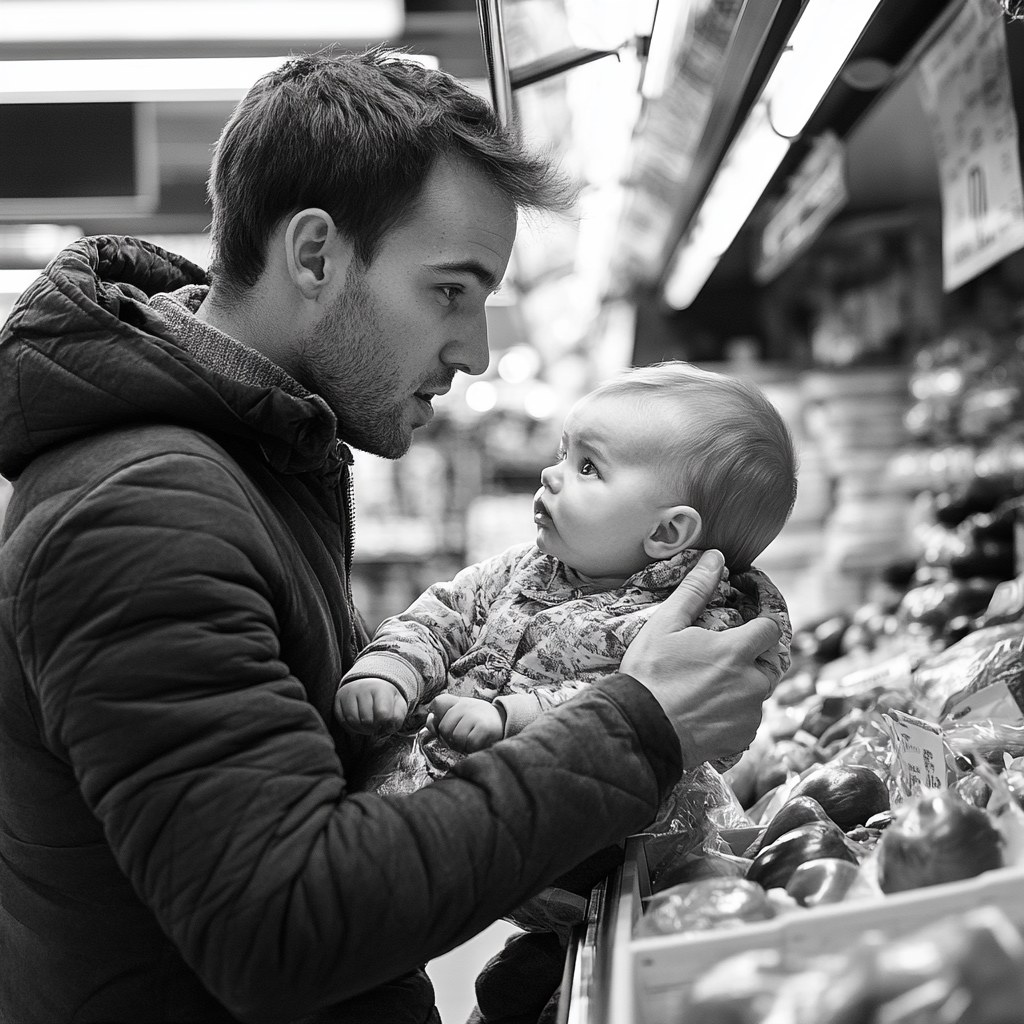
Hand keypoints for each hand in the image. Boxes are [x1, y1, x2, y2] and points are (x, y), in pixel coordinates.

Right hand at [335, 678, 407, 735]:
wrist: (370, 683)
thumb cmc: (386, 698)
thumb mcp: (398, 704)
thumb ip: (397, 717)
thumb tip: (387, 728)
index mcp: (380, 689)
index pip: (382, 713)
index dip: (384, 723)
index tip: (385, 721)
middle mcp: (362, 688)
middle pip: (367, 720)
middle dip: (373, 728)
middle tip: (376, 725)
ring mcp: (348, 693)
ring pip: (353, 721)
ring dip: (361, 730)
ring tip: (368, 727)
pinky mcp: (338, 699)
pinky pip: (342, 721)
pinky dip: (351, 728)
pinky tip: (358, 725)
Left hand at [424, 694, 504, 752]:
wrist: (504, 722)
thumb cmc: (477, 722)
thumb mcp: (459, 716)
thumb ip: (441, 718)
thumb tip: (430, 721)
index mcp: (458, 701)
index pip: (438, 703)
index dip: (437, 718)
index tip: (447, 725)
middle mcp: (466, 705)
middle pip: (444, 727)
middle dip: (450, 738)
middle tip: (463, 736)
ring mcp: (475, 715)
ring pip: (455, 737)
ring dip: (461, 744)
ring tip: (470, 740)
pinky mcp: (484, 728)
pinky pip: (468, 744)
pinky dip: (471, 748)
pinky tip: (478, 742)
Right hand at [619, 549, 781, 767]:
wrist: (640, 730)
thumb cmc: (649, 674)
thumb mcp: (665, 626)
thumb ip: (695, 590)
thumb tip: (716, 557)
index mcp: (737, 651)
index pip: (771, 628)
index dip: (760, 622)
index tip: (746, 620)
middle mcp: (752, 683)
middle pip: (768, 662)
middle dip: (750, 657)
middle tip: (719, 657)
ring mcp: (749, 714)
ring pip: (757, 692)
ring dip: (742, 686)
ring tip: (708, 686)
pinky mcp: (742, 738)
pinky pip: (747, 720)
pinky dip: (734, 713)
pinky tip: (707, 710)